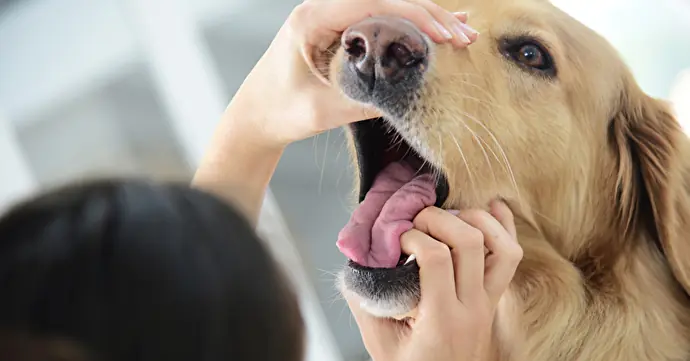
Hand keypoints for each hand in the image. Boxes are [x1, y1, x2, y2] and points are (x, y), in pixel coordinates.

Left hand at [193, 0, 477, 223]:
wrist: (254, 119)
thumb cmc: (279, 111)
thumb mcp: (324, 110)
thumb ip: (366, 99)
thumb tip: (412, 93)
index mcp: (312, 19)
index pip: (374, 3)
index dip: (416, 15)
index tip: (445, 34)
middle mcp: (322, 10)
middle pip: (386, 1)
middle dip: (429, 16)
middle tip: (464, 36)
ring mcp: (331, 20)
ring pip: (387, 9)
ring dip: (424, 20)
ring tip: (461, 32)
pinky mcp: (338, 33)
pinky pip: (378, 22)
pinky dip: (408, 28)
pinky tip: (436, 30)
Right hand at [345, 201, 522, 360]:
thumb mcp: (380, 343)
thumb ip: (365, 303)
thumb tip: (358, 263)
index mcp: (441, 319)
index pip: (438, 257)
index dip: (414, 236)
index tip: (397, 239)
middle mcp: (472, 308)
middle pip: (470, 242)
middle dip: (440, 218)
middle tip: (417, 222)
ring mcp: (488, 303)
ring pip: (502, 247)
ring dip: (476, 220)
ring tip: (448, 217)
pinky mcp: (494, 300)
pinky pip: (511, 257)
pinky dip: (503, 227)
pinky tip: (490, 208)